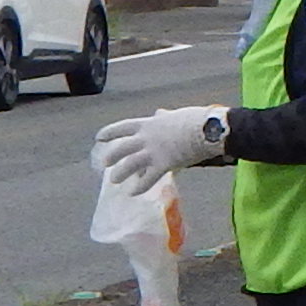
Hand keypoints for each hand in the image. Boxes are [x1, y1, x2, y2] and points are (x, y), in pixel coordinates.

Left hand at [90, 107, 226, 191]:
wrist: (206, 128)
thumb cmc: (194, 119)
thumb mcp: (173, 115)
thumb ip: (163, 117)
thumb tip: (159, 113)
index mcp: (148, 123)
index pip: (123, 127)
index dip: (110, 132)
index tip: (99, 137)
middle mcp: (146, 138)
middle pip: (123, 147)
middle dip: (112, 155)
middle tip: (105, 163)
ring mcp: (154, 151)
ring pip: (130, 164)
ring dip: (120, 172)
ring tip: (114, 180)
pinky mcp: (164, 164)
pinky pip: (148, 178)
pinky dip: (139, 187)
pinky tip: (132, 193)